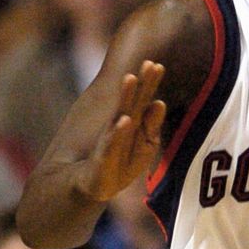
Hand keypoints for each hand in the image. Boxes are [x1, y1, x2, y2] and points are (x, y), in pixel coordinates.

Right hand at [79, 60, 166, 202]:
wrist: (88, 185)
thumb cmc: (120, 164)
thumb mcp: (143, 147)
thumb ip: (151, 125)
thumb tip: (159, 102)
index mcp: (134, 124)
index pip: (144, 100)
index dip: (150, 83)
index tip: (157, 64)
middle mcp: (121, 128)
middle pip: (134, 102)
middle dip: (142, 83)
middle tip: (150, 62)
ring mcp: (111, 141)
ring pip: (120, 116)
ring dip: (125, 97)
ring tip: (130, 78)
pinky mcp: (103, 159)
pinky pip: (111, 144)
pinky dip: (118, 133)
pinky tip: (124, 120)